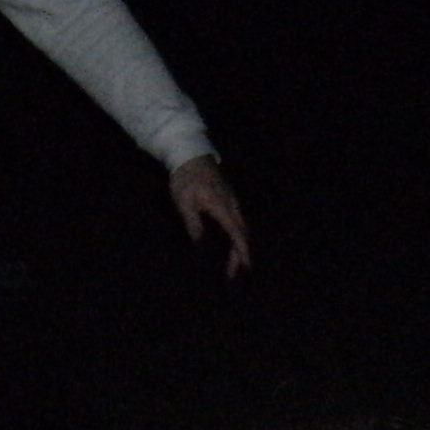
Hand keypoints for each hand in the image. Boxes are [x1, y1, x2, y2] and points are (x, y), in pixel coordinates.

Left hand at [167, 154, 251, 277]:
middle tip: (232, 275)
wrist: (191, 154)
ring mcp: (232, 202)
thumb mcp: (183, 202)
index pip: (236, 233)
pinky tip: (228, 245)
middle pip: (242, 234)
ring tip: (231, 266)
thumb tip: (199, 244)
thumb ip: (193, 223)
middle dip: (239, 256)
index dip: (242, 251)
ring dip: (237, 247)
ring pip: (240, 228)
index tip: (246, 267)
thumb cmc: (185, 178)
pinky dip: (235, 237)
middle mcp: (232, 205)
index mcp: (222, 207)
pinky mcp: (228, 200)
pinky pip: (236, 222)